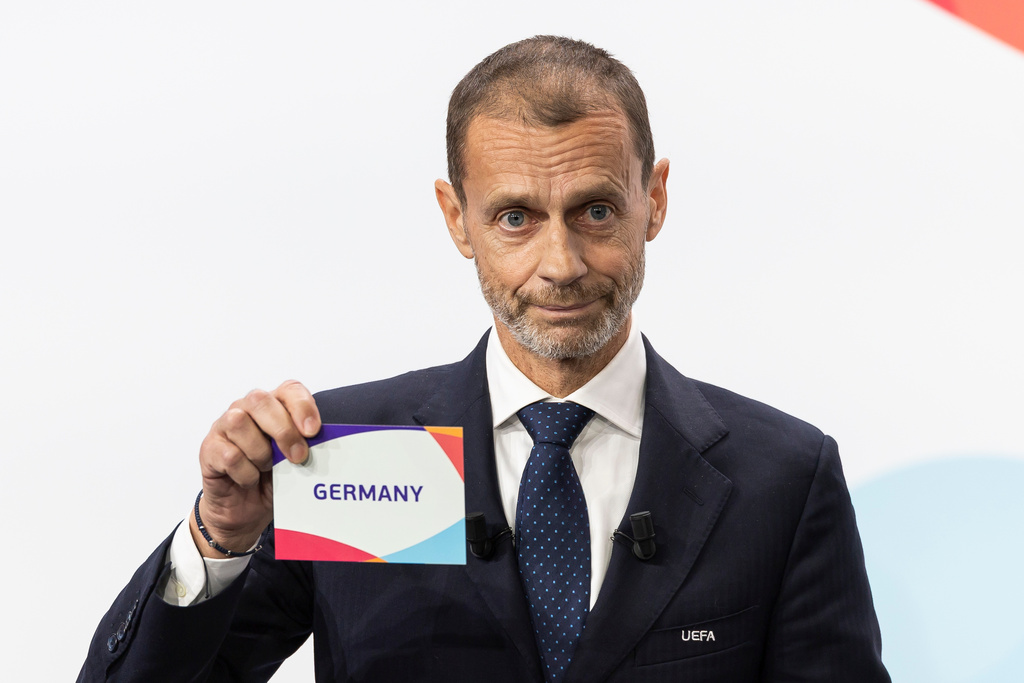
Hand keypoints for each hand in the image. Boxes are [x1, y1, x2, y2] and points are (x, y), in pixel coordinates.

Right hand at [189, 380, 320, 557]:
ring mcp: (223, 427)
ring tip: (267, 468)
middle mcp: (246, 409)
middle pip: (260, 401)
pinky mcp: (209, 449)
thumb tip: (319, 444)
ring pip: (239, 422)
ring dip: (260, 452)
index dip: (302, 406)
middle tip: (298, 456)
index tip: (313, 431)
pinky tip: (250, 479)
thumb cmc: (272, 478)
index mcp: (273, 406)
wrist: (245, 510)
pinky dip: (246, 472)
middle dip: (283, 430)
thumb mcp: (294, 461)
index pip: (289, 390)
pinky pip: (229, 454)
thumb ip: (304, 446)